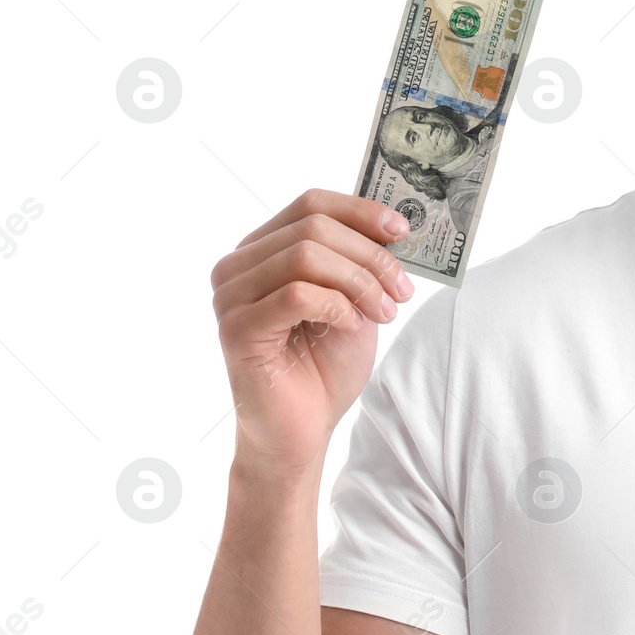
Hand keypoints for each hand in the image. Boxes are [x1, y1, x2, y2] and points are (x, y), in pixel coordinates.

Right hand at [211, 189, 415, 475]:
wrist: (302, 430)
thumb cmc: (323, 366)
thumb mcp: (354, 301)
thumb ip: (361, 262)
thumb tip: (394, 226)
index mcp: (262, 251)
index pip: (310, 203)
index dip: (361, 210)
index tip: (402, 230)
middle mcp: (237, 267)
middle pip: (313, 227)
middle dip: (371, 255)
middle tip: (402, 290)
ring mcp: (231, 297)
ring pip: (306, 256)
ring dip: (360, 281)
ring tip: (385, 312)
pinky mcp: (237, 329)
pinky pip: (297, 295)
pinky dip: (337, 306)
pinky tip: (351, 328)